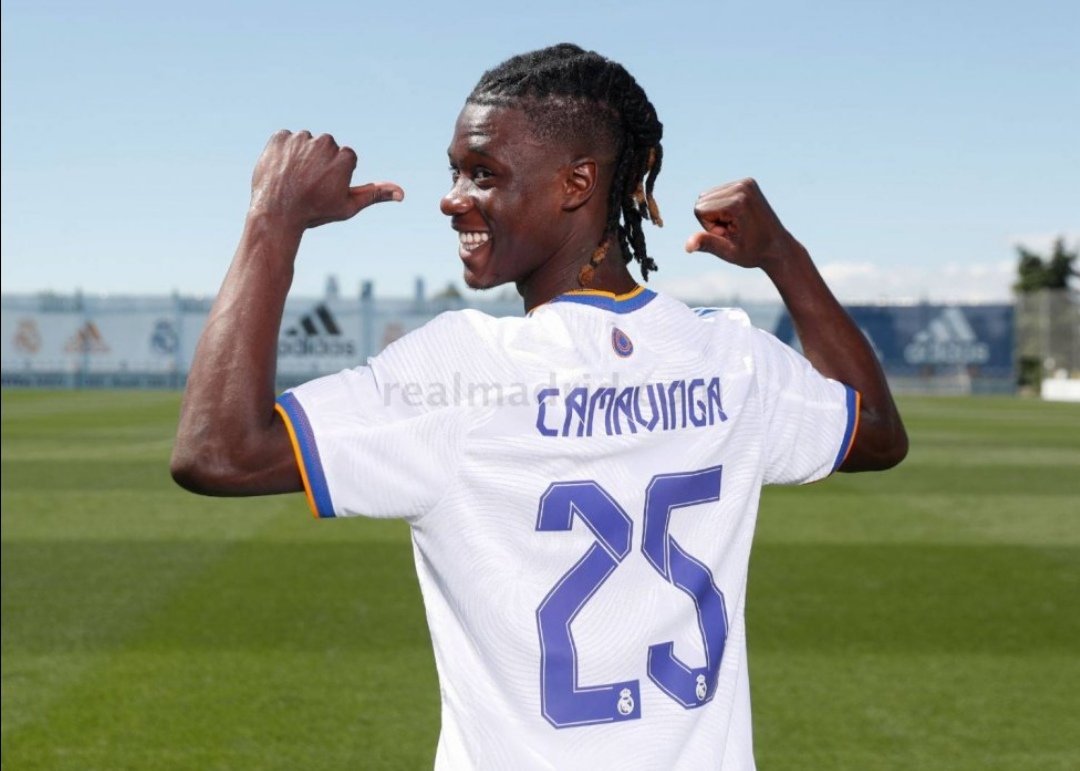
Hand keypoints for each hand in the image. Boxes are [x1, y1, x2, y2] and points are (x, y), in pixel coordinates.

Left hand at [248, 130, 402, 233]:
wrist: (276, 214)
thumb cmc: (315, 212)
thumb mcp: (348, 206)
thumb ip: (375, 195)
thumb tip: (402, 193)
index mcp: (344, 156)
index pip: (344, 159)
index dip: (334, 176)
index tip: (323, 189)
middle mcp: (324, 142)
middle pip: (325, 148)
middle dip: (318, 163)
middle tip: (307, 185)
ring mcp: (300, 138)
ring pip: (305, 143)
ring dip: (300, 157)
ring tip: (293, 179)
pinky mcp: (279, 137)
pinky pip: (285, 140)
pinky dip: (283, 152)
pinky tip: (281, 170)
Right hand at [684, 178, 802, 270]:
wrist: (778, 247)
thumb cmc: (753, 253)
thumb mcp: (728, 252)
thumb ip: (707, 243)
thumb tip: (687, 246)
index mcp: (737, 202)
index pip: (699, 210)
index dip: (709, 227)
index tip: (730, 234)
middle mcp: (742, 186)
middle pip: (702, 201)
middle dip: (712, 219)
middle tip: (734, 230)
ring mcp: (746, 182)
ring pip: (707, 197)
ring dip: (716, 213)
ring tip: (737, 224)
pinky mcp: (747, 182)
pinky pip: (717, 194)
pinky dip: (722, 206)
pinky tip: (738, 216)